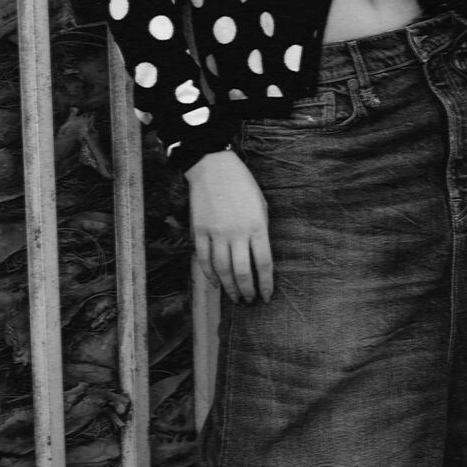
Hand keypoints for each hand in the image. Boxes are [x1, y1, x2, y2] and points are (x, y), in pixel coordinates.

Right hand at [186, 150, 273, 302]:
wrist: (213, 166)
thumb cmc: (242, 185)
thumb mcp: (261, 205)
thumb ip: (261, 231)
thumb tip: (259, 257)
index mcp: (257, 226)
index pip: (264, 263)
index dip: (266, 284)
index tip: (267, 296)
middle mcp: (236, 233)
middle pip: (242, 272)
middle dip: (248, 291)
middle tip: (250, 300)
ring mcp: (216, 233)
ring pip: (222, 270)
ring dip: (229, 288)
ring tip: (235, 298)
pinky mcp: (200, 231)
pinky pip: (204, 259)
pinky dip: (210, 275)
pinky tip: (216, 283)